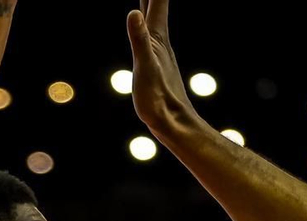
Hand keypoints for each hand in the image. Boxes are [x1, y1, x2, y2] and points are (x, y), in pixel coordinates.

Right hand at [126, 0, 198, 138]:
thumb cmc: (158, 99)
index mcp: (157, 35)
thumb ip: (139, 40)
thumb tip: (134, 13)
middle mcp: (159, 37)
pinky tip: (143, 19)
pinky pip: (147, 29)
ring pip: (152, 13)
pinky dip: (145, 15)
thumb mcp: (145, 68)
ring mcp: (157, 48)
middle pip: (155, 1)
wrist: (172, 123)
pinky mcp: (154, 60)